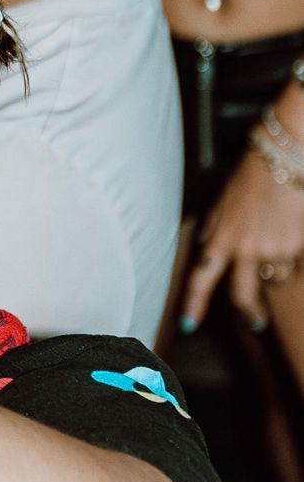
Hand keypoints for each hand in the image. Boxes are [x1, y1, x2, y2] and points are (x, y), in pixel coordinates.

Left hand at [179, 149, 303, 332]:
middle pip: (243, 295)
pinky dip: (296, 257)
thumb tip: (207, 244)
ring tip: (281, 248)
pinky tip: (294, 235)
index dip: (193, 303)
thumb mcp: (223, 202)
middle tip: (256, 322)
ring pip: (275, 278)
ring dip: (278, 272)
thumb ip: (215, 228)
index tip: (189, 323)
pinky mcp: (297, 245)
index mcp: (221, 238)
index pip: (201, 278)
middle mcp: (246, 249)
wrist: (283, 158)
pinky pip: (297, 264)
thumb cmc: (252, 175)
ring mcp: (274, 249)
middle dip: (249, 314)